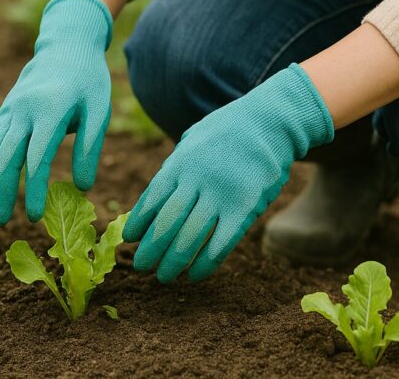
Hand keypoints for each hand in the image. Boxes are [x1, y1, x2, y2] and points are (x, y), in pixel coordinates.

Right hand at [0, 0, 112, 225]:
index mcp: (50, 110)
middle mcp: (23, 110)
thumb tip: (83, 187)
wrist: (66, 46)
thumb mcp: (99, 110)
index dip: (33, 189)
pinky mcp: (4, 112)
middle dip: (1, 192)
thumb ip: (91, 148)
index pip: (36, 156)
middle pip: (5, 157)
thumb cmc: (88, 82)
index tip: (33, 217)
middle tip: (0, 224)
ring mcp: (10, 110)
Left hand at [122, 64, 333, 281]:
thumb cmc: (228, 131)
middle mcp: (196, 181)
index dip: (138, 223)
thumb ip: (175, 166)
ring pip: (189, 238)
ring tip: (165, 276)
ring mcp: (221, 195)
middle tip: (140, 266)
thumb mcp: (193, 138)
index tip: (129, 239)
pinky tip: (196, 275)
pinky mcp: (244, 208)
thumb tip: (156, 198)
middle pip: (166, 223)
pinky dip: (205, 263)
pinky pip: (221, 244)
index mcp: (180, 163)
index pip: (151, 199)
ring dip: (173, 262)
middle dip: (150, 250)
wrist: (270, 123)